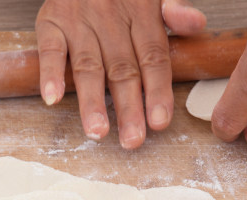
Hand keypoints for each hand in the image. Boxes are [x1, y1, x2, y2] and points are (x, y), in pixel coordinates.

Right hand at [36, 0, 205, 148]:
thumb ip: (173, 11)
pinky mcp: (51, 20)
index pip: (153, 56)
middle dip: (129, 107)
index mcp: (141, 11)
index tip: (160, 121)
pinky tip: (53, 97)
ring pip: (88, 65)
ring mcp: (79, 20)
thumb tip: (196, 24)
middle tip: (132, 139)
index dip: (158, 91)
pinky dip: (51, 74)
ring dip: (92, 101)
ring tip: (97, 131)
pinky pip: (50, 49)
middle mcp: (110, 16)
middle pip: (123, 69)